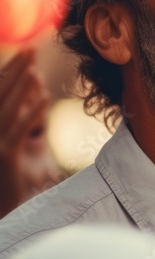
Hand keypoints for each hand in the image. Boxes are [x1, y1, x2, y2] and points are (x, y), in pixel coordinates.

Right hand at [0, 49, 50, 215]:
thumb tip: (39, 95)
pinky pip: (18, 130)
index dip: (9, 70)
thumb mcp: (23, 142)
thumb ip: (28, 120)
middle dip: (15, 71)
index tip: (26, 53)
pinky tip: (44, 97)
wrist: (9, 207)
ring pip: (6, 109)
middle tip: (31, 50)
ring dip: (21, 87)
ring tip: (36, 70)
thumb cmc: (18, 175)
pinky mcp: (5, 156)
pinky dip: (32, 112)